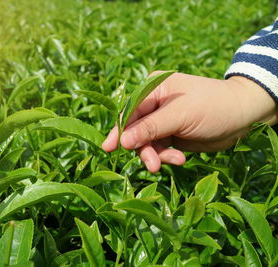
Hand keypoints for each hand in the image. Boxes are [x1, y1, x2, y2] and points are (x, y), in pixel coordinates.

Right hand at [102, 72, 277, 172]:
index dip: (119, 130)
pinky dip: (167, 156)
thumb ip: (149, 128)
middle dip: (143, 148)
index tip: (110, 148)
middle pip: (136, 130)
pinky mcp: (172, 135)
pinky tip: (180, 158)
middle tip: (152, 165)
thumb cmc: (212, 106)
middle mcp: (155, 104)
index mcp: (153, 89)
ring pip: (147, 143)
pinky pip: (159, 149)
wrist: (245, 116)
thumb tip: (121, 141)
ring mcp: (163, 121)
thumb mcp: (179, 115)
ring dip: (157, 155)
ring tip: (175, 160)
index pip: (129, 111)